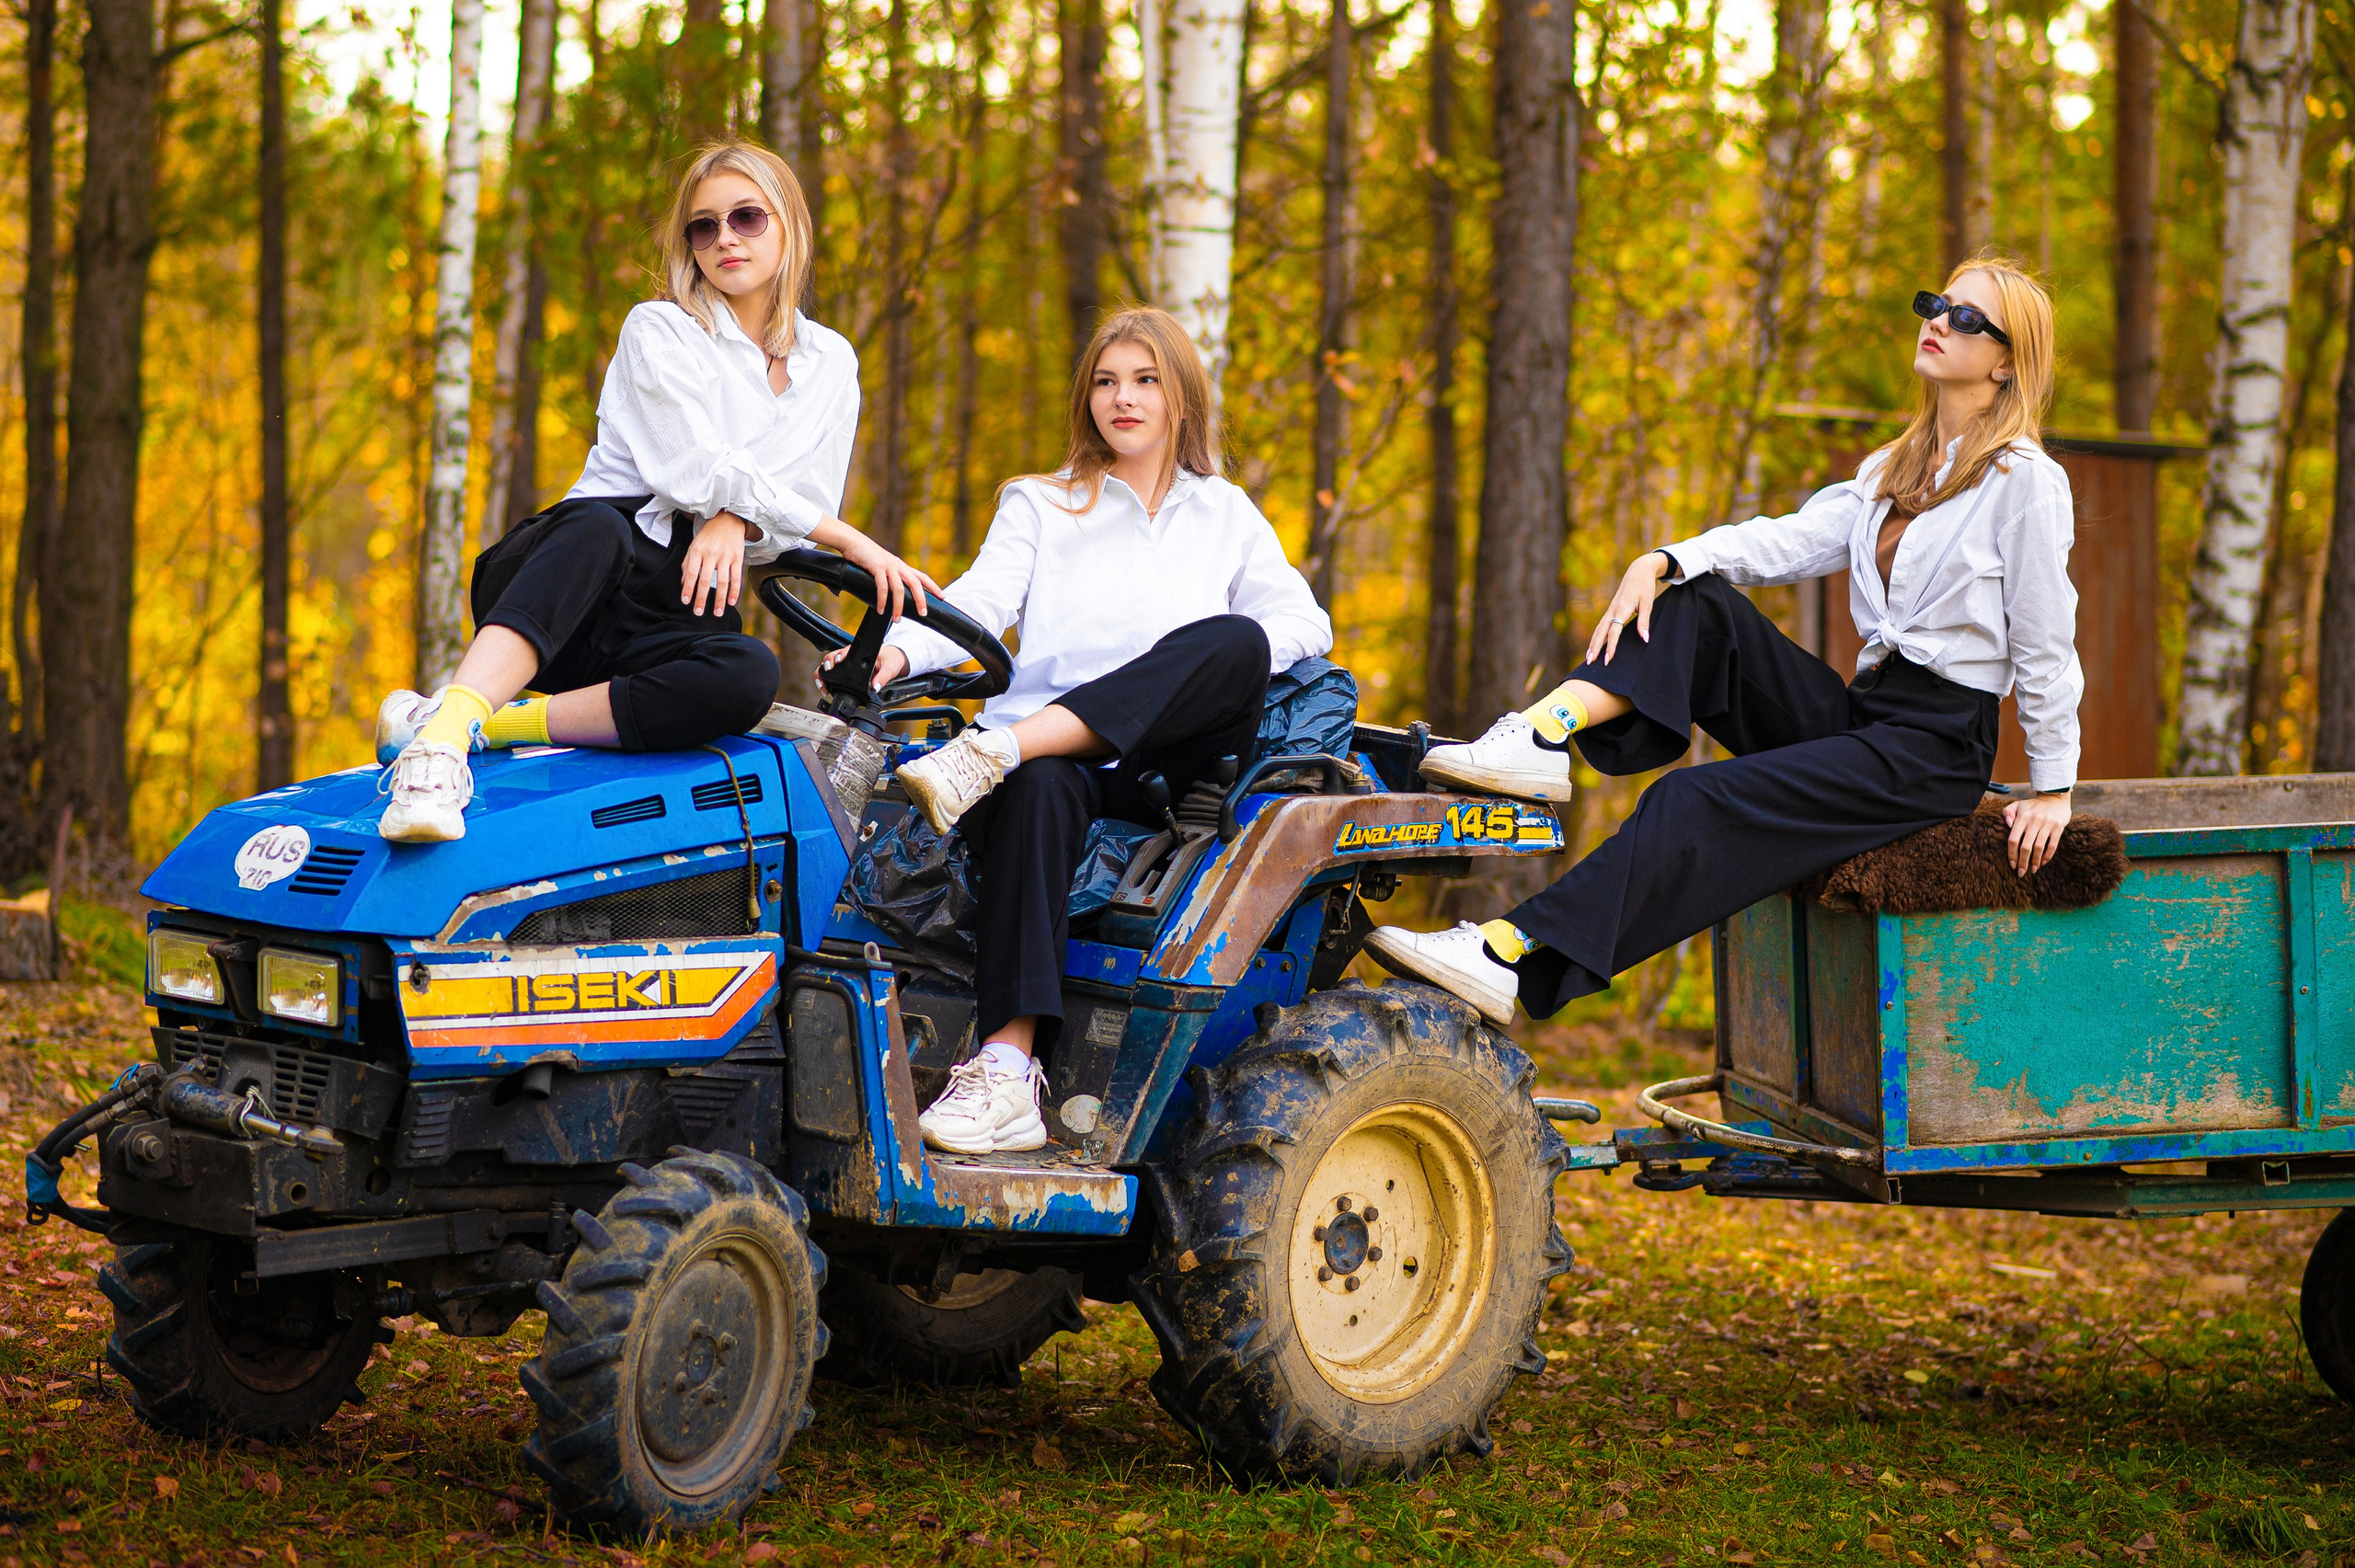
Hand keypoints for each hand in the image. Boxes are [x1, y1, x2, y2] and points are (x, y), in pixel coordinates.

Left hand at [681, 511, 755, 615]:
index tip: (686, 601)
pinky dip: (735, 591)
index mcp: (697, 551)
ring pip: (723, 582)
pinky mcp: (737, 558)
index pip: (691, 573)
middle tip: (698, 612)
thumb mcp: (694, 545)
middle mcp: (711, 554)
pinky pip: (736, 577)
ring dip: (720, 600)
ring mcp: (725, 556)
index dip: (688, 588)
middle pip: (706, 580)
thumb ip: (687, 563)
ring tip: (718, 613)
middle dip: (702, 599)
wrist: (728, 519)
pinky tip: (732, 602)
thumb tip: (683, 583)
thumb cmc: (708, 535)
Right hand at [819, 644, 908, 693]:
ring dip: (822, 675)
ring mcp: (845, 663)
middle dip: (825, 666)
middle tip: (825, 674)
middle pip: (831, 657)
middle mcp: (849, 655)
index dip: (839, 656)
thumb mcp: (890, 668)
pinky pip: (832, 674)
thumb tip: (875, 687)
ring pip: (828, 666)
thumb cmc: (890, 659)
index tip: (837, 662)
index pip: (845, 651)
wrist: (892, 660)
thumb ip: (883, 677)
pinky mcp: (845, 671)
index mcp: (860, 651)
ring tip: (823, 686)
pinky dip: (826, 681)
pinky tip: (826, 689)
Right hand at [823, 527, 939, 621]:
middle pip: (915, 584)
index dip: (933, 587)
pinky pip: (883, 587)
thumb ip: (890, 577)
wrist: (853, 542)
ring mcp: (888, 565)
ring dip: (899, 606)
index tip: (943, 597)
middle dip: (921, 600)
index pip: (922, 577)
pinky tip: (881, 610)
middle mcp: (898, 565)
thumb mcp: (883, 566)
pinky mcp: (877, 567)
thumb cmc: (866, 556)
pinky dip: (883, 600)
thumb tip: (893, 594)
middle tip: (923, 614)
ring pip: (899, 589)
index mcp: (901, 566)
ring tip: (897, 619)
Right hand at [1584, 551, 1674, 665]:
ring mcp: (1610, 609)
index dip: (1611, 646)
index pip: (1614, 632)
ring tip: (1588, 657)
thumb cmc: (1645, 586)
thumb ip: (1644, 622)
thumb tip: (1644, 639)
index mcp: (1622, 608)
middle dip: (1595, 647)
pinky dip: (1596, 636)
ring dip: (1593, 643)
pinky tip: (1594, 644)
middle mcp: (1613, 610)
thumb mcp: (1648, 603)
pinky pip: (1601, 625)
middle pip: (1601, 632)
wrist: (1638, 570)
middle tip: (1589, 662)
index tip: (1608, 659)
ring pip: (1599, 629)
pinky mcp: (1611, 609)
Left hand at [2002, 793, 2070, 875]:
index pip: (2013, 839)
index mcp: (2022, 817)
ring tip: (2032, 870)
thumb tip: (2007, 825)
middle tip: (2021, 873)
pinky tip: (2042, 862)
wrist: (2054, 797)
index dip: (2011, 854)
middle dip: (2022, 862)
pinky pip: (2053, 845)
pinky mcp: (2058, 827)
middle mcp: (2034, 821)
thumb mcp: (2017, 805)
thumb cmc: (2032, 805)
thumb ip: (2007, 812)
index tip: (2011, 864)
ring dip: (2035, 861)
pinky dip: (2047, 855)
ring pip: (2039, 847)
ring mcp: (2047, 824)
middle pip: (2026, 846)